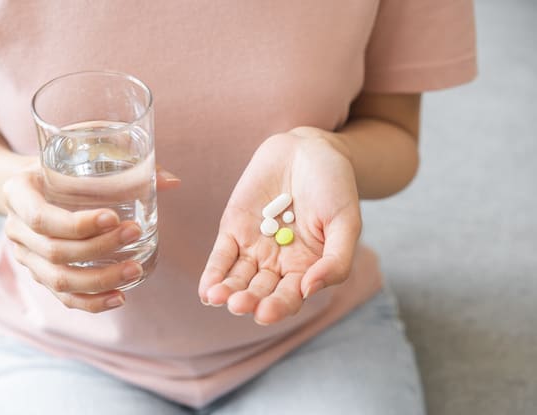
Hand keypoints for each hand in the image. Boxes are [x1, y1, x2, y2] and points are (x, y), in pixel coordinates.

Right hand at [3, 160, 179, 312]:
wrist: (33, 183)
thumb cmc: (62, 166)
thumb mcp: (81, 154)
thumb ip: (124, 165)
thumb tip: (172, 182)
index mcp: (18, 193)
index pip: (40, 217)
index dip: (77, 224)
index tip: (114, 218)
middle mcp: (16, 228)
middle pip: (53, 251)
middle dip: (98, 248)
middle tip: (135, 234)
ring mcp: (26, 256)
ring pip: (58, 280)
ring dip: (99, 279)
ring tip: (135, 270)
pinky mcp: (41, 274)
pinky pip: (63, 296)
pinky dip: (92, 302)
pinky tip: (120, 298)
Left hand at [198, 128, 361, 324]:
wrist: (309, 150)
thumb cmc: (335, 187)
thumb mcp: (346, 222)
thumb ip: (336, 260)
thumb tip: (310, 289)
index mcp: (307, 268)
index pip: (290, 297)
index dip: (278, 307)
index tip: (266, 313)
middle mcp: (279, 264)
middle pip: (261, 291)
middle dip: (249, 300)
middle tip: (240, 305)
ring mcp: (254, 247)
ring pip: (238, 277)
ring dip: (228, 291)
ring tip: (219, 298)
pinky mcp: (234, 229)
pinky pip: (221, 256)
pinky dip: (213, 272)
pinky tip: (207, 290)